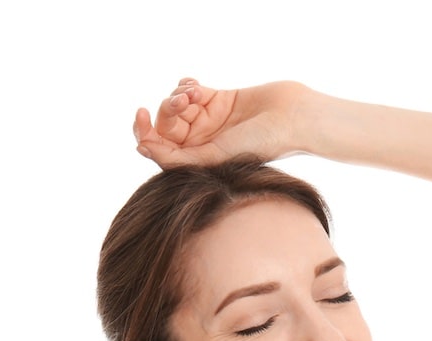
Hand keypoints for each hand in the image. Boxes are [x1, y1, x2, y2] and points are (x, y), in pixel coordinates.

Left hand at [133, 78, 308, 167]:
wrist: (291, 118)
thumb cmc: (259, 145)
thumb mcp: (213, 157)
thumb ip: (176, 157)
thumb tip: (141, 147)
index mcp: (199, 163)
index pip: (161, 150)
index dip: (145, 133)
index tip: (141, 116)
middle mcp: (202, 144)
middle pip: (166, 125)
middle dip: (168, 110)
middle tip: (184, 102)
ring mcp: (209, 121)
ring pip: (176, 105)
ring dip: (179, 95)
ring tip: (195, 93)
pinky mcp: (217, 99)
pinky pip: (188, 90)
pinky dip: (186, 85)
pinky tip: (198, 86)